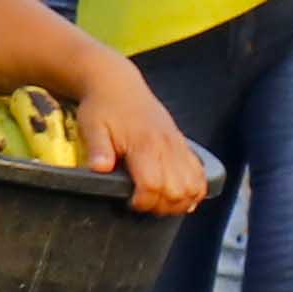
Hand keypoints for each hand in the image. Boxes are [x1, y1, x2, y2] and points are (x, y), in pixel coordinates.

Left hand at [97, 85, 215, 214]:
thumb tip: (99, 168)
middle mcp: (166, 145)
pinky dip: (194, 190)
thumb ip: (98, 148)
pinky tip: (180, 195)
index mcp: (144, 143)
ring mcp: (178, 145)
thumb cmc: (103, 107)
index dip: (142, 202)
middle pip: (177, 191)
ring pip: (194, 186)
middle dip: (161, 206)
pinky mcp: (182, 144)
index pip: (153, 185)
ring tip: (160, 201)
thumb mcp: (92, 126)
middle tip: (143, 203)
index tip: (129, 202)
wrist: (118, 85)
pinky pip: (200, 173)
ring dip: (179, 201)